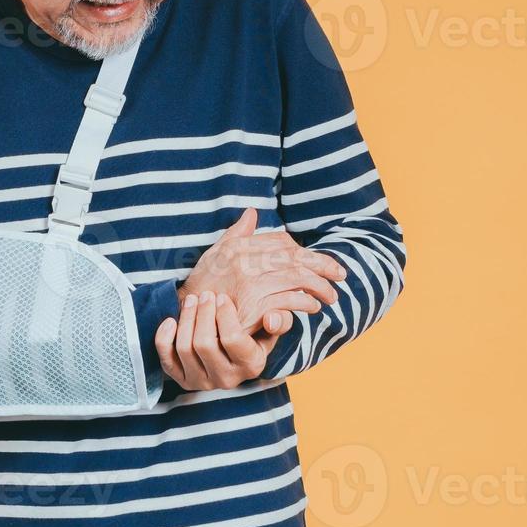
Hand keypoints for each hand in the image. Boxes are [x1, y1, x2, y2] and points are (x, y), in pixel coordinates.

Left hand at [154, 290, 280, 390]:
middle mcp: (227, 379)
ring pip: (185, 348)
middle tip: (205, 294)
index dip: (224, 314)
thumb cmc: (254, 334)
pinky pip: (166, 360)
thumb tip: (271, 319)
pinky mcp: (183, 381)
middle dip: (202, 313)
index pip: (232, 339)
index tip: (222, 297)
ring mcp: (202, 382)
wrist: (234, 355)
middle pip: (205, 344)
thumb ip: (280, 320)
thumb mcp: (272, 328)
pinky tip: (171, 320)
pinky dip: (164, 338)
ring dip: (186, 319)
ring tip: (192, 301)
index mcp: (252, 366)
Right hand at [180, 208, 345, 336]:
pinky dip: (305, 303)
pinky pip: (288, 301)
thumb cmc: (203, 283)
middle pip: (295, 257)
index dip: (304, 251)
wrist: (185, 314)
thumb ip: (237, 233)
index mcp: (240, 245)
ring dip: (320, 287)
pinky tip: (312, 307)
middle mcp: (246, 260)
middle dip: (323, 265)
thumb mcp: (216, 252)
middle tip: (340, 275)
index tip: (318, 261)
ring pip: (297, 278)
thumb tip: (252, 213)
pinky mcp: (253, 306)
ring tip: (331, 296)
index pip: (283, 242)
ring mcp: (250, 283)